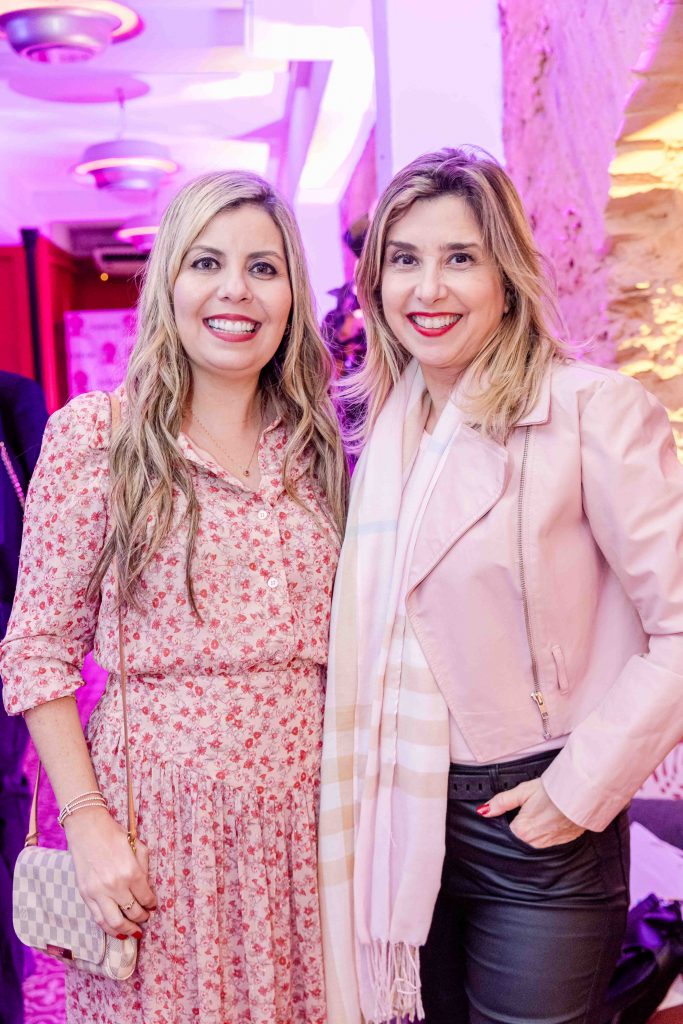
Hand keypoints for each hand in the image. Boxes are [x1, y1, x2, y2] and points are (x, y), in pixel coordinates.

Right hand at [64, 806, 156, 938]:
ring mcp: (98, 892)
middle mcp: (115, 885)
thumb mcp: (137, 846)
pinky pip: (98, 919)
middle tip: (146, 919)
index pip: (146, 898)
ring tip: (134, 932)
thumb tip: (147, 890)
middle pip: (133, 913)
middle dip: (142, 918)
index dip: (152, 904)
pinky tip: (117, 931)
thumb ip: (144, 869)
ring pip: (114, 923)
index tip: (153, 906)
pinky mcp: (85, 895)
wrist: (87, 829)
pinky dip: (109, 929)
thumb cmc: (114, 835)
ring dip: (127, 930)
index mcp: (131, 872)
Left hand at [482, 778, 584, 848]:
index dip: (510, 818)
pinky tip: (552, 820)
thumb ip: (501, 802)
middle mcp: (533, 843)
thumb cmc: (551, 791)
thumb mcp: (523, 791)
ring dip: (535, 830)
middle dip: (522, 825)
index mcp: (521, 831)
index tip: (518, 810)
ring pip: (534, 840)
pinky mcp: (562, 844)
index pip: (507, 830)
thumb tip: (483, 811)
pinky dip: (547, 832)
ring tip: (542, 813)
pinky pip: (548, 841)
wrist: (580, 796)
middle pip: (520, 836)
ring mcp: (548, 845)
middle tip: (532, 810)